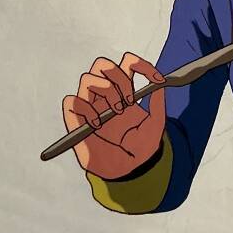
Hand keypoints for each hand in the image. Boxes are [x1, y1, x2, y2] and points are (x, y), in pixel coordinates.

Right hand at [62, 52, 166, 179]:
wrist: (130, 169)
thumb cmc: (142, 146)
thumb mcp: (156, 123)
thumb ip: (158, 102)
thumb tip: (160, 83)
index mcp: (125, 90)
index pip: (127, 63)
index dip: (140, 65)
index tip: (157, 80)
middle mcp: (105, 94)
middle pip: (102, 65)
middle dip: (117, 77)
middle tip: (129, 100)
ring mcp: (91, 106)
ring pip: (87, 78)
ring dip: (104, 92)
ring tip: (116, 112)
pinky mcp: (77, 121)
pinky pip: (71, 102)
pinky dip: (85, 109)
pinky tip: (98, 124)